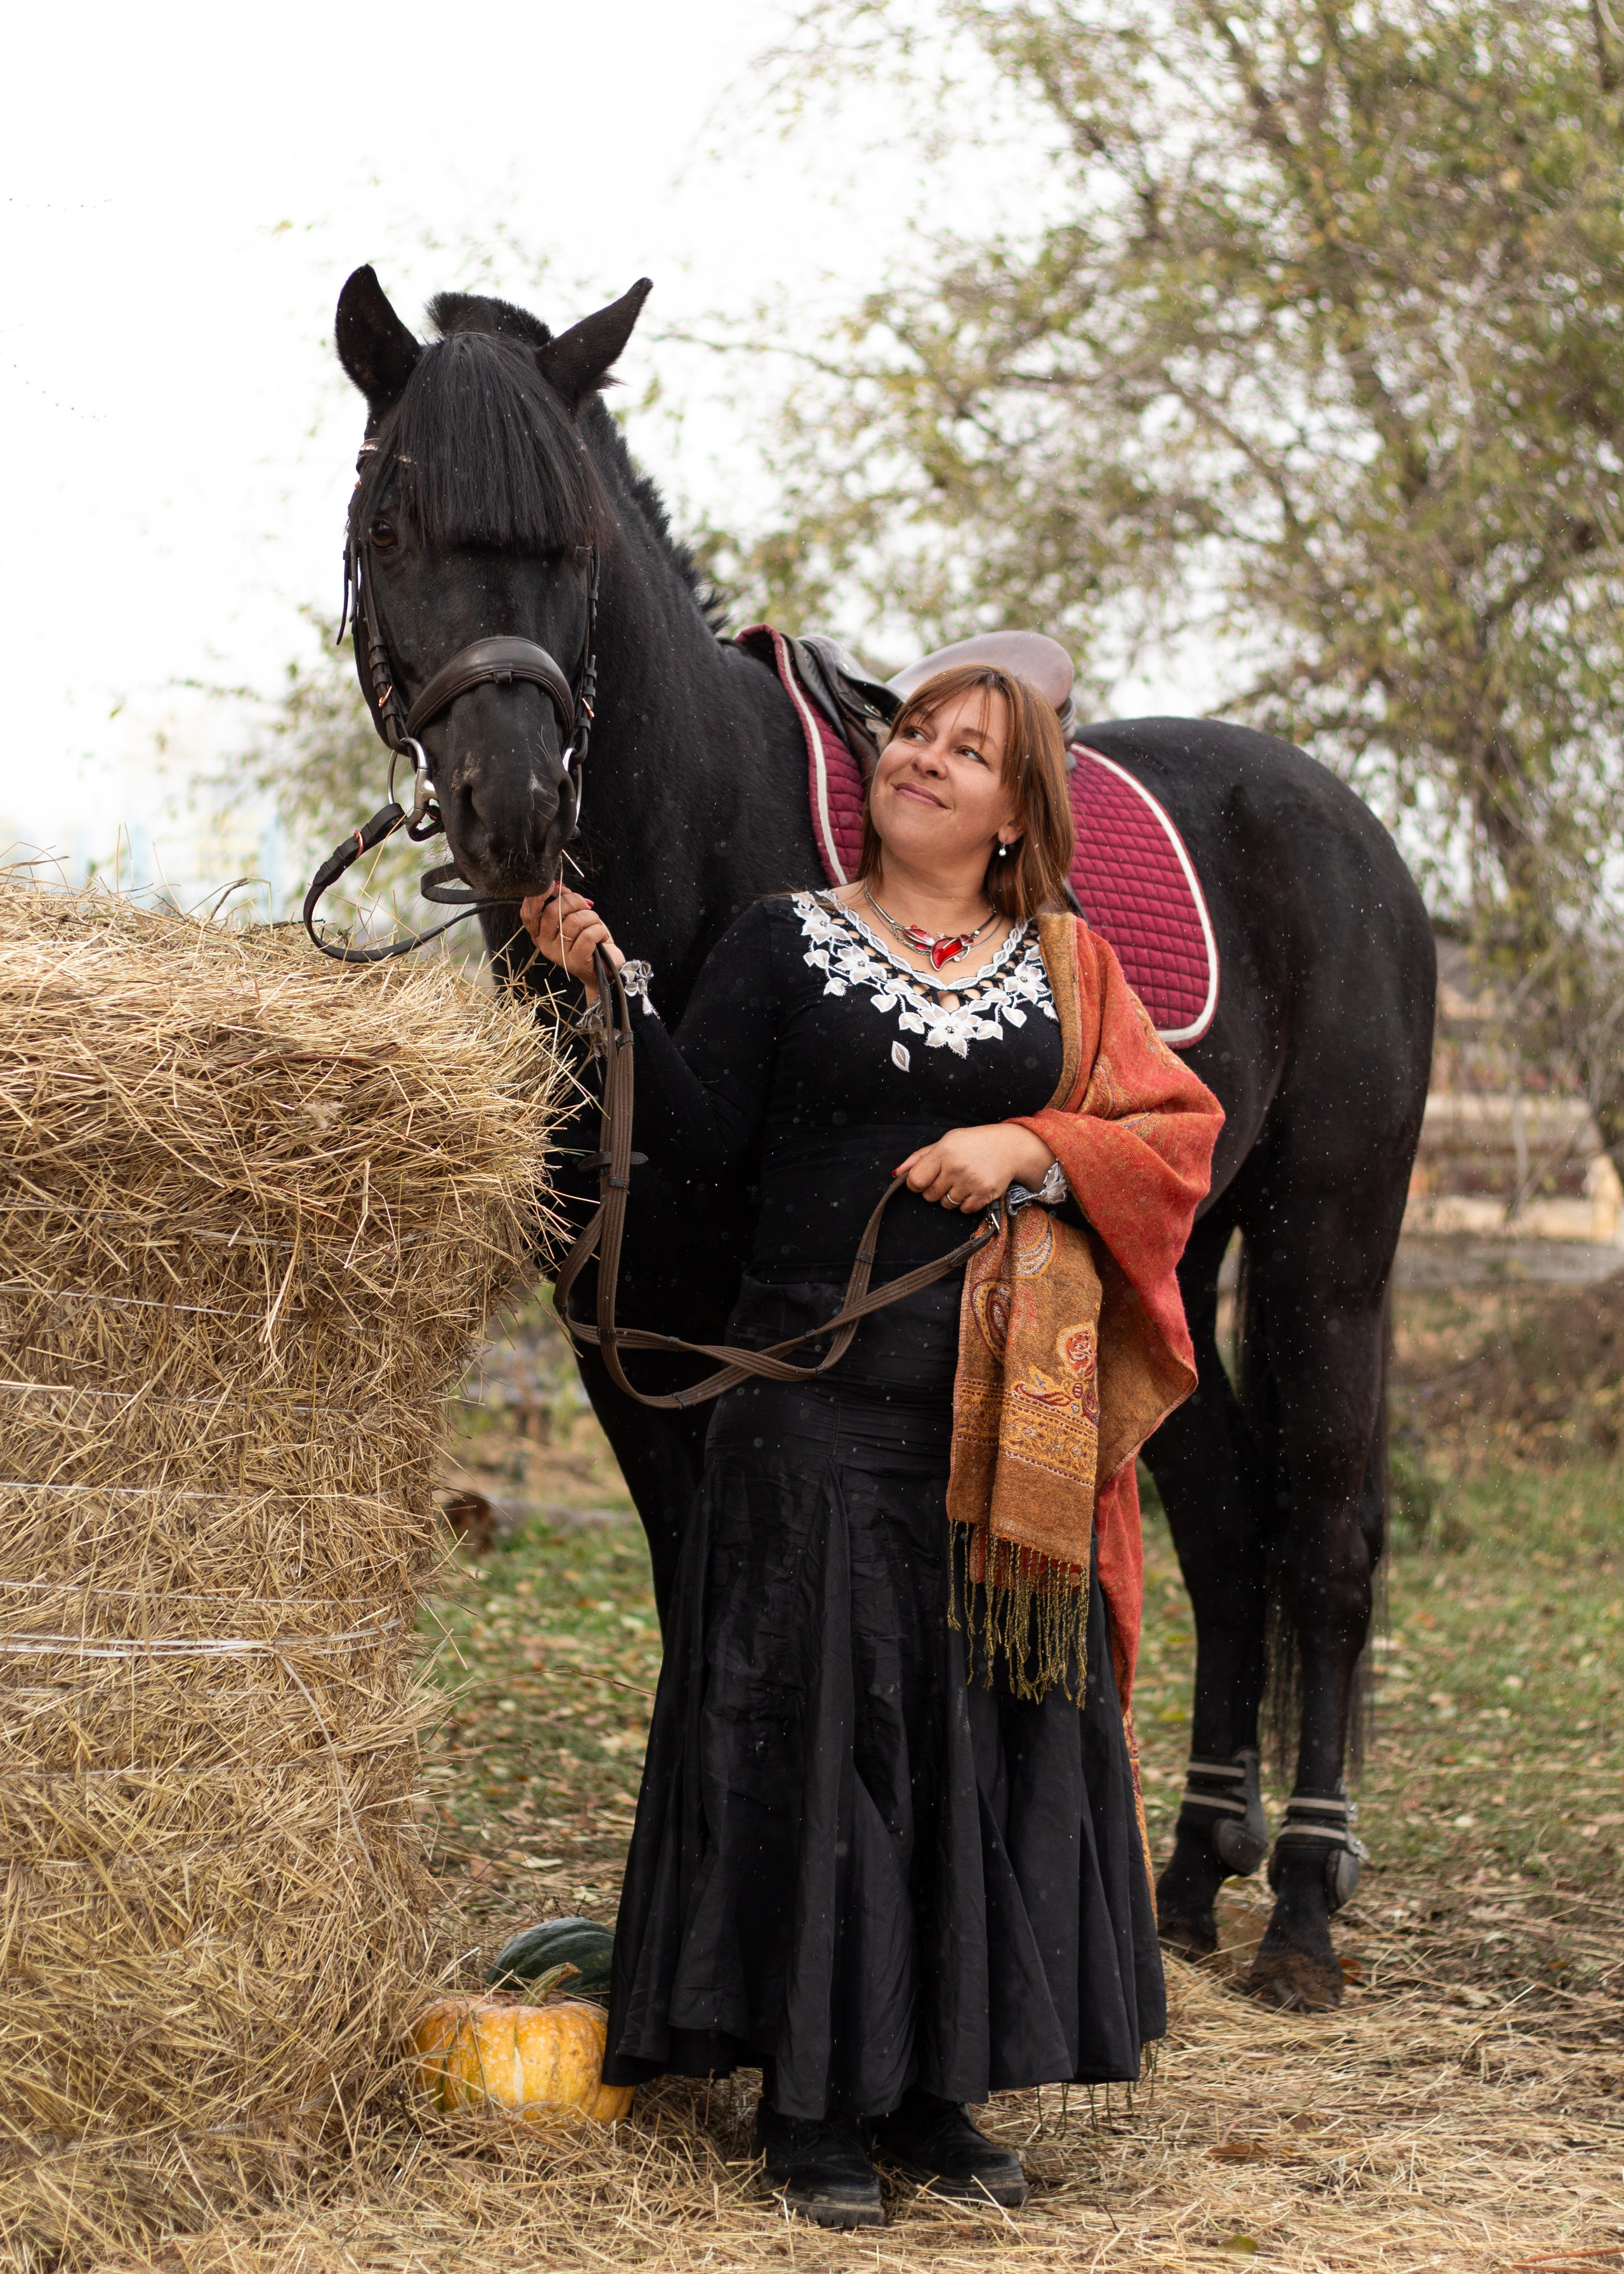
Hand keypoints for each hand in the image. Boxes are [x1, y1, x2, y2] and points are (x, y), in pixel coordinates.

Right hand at [519, 886, 624, 996]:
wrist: (604, 968)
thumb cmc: (588, 940)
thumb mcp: (574, 918)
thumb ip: (564, 902)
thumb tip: (559, 885)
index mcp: (540, 933)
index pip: (529, 913)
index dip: (538, 896)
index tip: (553, 885)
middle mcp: (544, 944)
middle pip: (553, 910)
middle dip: (574, 901)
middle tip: (586, 907)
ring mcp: (558, 954)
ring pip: (574, 921)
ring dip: (591, 917)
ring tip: (596, 925)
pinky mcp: (574, 961)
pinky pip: (587, 935)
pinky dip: (599, 931)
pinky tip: (601, 937)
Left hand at [894, 1123, 1056, 1212]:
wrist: (1009, 1147)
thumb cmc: (973, 1143)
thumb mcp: (946, 1141)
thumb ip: (919, 1158)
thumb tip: (896, 1174)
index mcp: (943, 1151)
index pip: (915, 1181)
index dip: (917, 1184)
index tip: (925, 1180)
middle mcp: (956, 1167)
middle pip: (929, 1196)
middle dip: (935, 1190)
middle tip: (948, 1178)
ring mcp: (971, 1182)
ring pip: (946, 1204)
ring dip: (951, 1197)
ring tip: (962, 1181)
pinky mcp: (984, 1194)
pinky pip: (964, 1210)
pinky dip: (966, 1203)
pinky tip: (973, 1188)